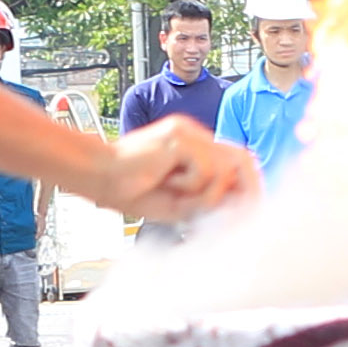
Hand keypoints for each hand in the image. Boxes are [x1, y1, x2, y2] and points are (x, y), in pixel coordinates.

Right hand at [95, 117, 258, 223]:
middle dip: (247, 189)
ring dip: (209, 193)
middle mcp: (193, 134)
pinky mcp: (178, 138)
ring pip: (225, 167)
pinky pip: (205, 168)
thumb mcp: (179, 201)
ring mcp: (187, 133)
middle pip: (241, 157)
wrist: (97, 176)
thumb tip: (238, 209)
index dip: (247, 186)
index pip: (234, 161)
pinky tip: (167, 182)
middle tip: (239, 213)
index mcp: (193, 146)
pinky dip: (191, 185)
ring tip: (183, 198)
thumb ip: (207, 201)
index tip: (250, 210)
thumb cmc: (129, 190)